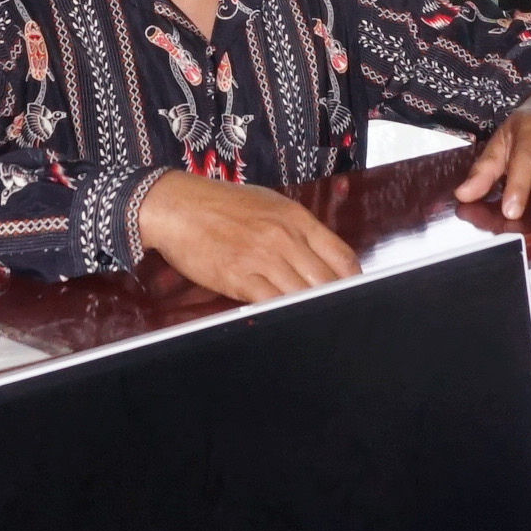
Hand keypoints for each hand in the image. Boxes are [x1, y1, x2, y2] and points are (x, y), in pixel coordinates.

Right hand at [136, 172, 359, 303]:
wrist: (177, 205)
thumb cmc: (220, 205)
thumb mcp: (269, 205)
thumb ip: (296, 230)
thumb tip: (318, 257)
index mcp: (296, 218)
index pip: (343, 257)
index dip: (354, 282)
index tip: (354, 295)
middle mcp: (285, 237)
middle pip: (328, 282)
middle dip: (334, 302)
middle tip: (338, 317)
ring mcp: (263, 257)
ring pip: (303, 296)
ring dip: (309, 311)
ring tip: (315, 325)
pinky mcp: (239, 276)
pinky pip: (271, 303)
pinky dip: (281, 314)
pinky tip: (284, 321)